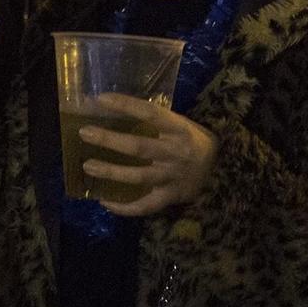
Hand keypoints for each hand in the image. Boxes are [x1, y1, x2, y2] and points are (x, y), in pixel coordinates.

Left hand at [78, 93, 218, 217]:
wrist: (222, 170)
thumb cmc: (192, 141)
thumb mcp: (181, 125)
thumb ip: (155, 120)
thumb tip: (114, 109)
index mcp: (179, 130)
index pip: (151, 113)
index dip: (126, 105)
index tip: (101, 99)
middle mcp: (176, 153)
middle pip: (139, 147)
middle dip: (110, 140)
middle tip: (85, 133)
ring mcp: (172, 177)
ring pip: (138, 177)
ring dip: (111, 172)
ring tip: (88, 166)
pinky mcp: (170, 197)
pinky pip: (145, 205)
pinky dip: (124, 207)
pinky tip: (104, 201)